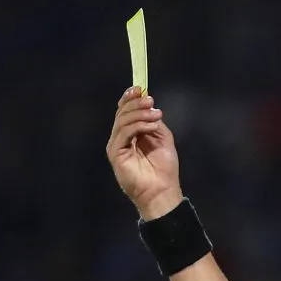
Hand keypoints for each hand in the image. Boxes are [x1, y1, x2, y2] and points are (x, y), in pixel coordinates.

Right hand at [107, 86, 183, 221]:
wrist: (162, 191)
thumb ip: (153, 121)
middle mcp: (121, 138)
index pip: (125, 111)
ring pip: (122, 120)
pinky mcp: (115, 154)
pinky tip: (151, 126)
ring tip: (155, 115)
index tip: (141, 89)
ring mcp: (117, 146)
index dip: (131, 98)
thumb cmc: (164, 169)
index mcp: (131, 134)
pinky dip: (138, 126)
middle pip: (122, 113)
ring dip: (140, 114)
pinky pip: (124, 133)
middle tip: (150, 101)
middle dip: (136, 104)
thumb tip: (148, 105)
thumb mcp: (162, 138)